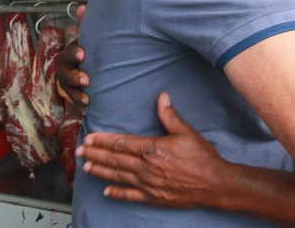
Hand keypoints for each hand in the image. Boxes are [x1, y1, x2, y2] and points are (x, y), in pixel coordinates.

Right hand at [56, 4, 89, 112]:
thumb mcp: (93, 37)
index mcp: (71, 54)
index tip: (84, 53)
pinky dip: (80, 108)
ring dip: (77, 95)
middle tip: (87, 79)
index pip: (67, 54)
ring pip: (68, 92)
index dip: (73, 53)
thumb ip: (87, 23)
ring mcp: (70, 86)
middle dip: (74, 77)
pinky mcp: (76, 98)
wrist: (102, 70)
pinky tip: (89, 110)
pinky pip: (74, 105)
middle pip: (64, 75)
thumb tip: (82, 7)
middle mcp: (67, 70)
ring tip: (89, 99)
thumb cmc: (95, 52)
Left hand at [78, 92, 225, 208]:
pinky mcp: (154, 198)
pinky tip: (106, 191)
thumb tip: (161, 97)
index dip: (103, 141)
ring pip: (118, 176)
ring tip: (86, 167)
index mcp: (152, 148)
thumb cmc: (202, 157)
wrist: (215, 184)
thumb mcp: (186, 132)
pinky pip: (130, 195)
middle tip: (79, 152)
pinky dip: (117, 193)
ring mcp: (148, 184)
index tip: (89, 138)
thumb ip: (170, 115)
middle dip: (95, 154)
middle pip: (115, 159)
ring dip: (100, 171)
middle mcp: (146, 167)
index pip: (121, 143)